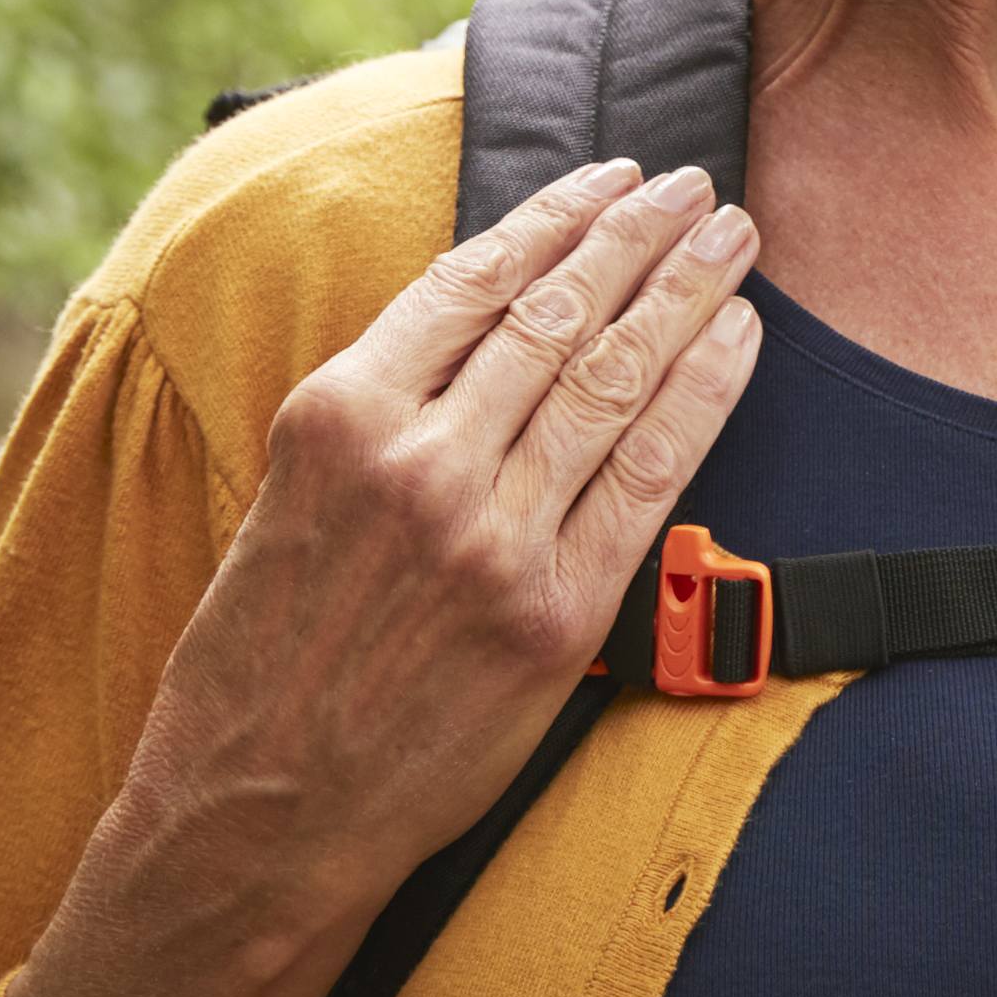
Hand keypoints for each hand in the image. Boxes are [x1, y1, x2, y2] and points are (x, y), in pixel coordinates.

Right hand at [144, 156, 767, 908]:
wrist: (259, 819)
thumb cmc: (260, 664)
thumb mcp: (283, 500)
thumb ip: (375, 416)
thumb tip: (484, 326)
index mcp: (336, 417)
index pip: (473, 283)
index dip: (555, 218)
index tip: (609, 177)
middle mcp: (419, 463)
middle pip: (558, 314)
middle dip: (639, 235)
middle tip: (695, 184)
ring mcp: (494, 536)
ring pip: (614, 379)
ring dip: (687, 293)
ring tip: (733, 237)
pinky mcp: (556, 610)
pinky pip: (652, 475)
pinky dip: (704, 395)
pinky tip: (737, 340)